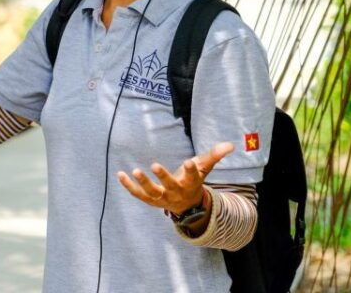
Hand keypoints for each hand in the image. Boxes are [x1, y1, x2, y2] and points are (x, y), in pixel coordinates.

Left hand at [117, 142, 233, 214]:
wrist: (187, 205)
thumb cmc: (194, 180)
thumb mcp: (204, 168)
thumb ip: (214, 155)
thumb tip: (230, 144)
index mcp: (190, 183)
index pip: (192, 176)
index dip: (191, 169)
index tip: (189, 161)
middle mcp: (176, 192)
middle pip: (170, 186)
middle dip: (163, 176)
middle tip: (154, 165)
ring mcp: (162, 198)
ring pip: (152, 193)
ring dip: (143, 183)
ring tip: (135, 171)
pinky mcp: (151, 200)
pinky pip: (138, 195)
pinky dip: (129, 186)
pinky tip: (120, 174)